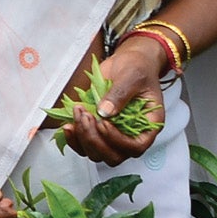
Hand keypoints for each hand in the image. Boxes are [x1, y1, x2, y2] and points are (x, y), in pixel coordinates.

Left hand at [55, 39, 166, 166]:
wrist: (127, 61)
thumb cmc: (138, 68)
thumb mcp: (132, 77)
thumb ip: (120, 94)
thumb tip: (105, 111)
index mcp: (148, 125)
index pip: (136, 147)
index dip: (118, 140)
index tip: (104, 123)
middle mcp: (131, 134)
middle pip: (113, 155)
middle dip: (95, 140)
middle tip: (87, 116)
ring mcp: (112, 134)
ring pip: (96, 152)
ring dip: (83, 137)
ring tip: (78, 113)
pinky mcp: (96, 129)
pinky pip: (84, 144)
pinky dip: (74, 138)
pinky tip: (68, 124)